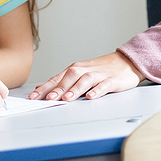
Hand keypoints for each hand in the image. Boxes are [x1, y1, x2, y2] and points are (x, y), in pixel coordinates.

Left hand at [28, 52, 143, 101]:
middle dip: (57, 89)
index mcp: (76, 69)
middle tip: (47, 98)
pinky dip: (97, 91)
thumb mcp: (81, 73)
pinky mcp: (111, 80)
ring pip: (84, 81)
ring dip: (74, 90)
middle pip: (69, 78)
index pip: (57, 78)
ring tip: (66, 99)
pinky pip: (103, 85)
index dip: (45, 87)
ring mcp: (98, 75)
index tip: (34, 96)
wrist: (126, 62)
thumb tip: (44, 88)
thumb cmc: (102, 69)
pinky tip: (91, 97)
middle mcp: (85, 70)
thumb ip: (63, 81)